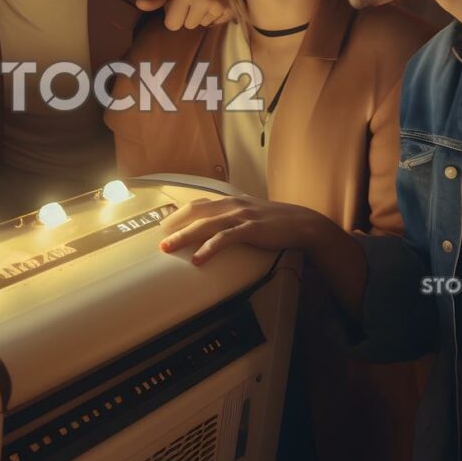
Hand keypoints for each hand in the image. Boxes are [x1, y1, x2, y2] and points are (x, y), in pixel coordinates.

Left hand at [135, 0, 230, 29]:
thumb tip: (138, 4)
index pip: (172, 24)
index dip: (174, 17)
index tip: (179, 7)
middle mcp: (200, 1)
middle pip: (187, 26)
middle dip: (188, 16)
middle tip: (194, 1)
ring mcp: (216, 6)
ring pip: (202, 25)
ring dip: (202, 16)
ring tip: (206, 0)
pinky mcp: (230, 10)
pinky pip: (215, 23)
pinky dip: (214, 16)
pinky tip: (215, 2)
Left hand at [159, 194, 366, 320]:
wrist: (303, 223)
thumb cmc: (274, 221)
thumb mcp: (249, 214)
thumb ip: (231, 217)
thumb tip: (213, 229)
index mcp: (230, 201)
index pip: (197, 204)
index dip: (178, 214)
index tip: (162, 225)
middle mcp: (232, 204)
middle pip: (195, 213)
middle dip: (174, 225)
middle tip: (158, 239)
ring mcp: (241, 215)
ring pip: (206, 225)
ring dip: (184, 236)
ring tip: (168, 248)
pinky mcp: (251, 229)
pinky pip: (225, 238)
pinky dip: (209, 248)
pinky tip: (198, 259)